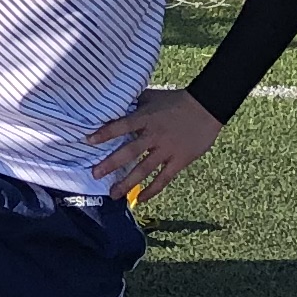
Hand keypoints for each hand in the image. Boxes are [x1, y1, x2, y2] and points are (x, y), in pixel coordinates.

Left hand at [89, 86, 222, 204]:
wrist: (207, 107)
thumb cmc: (177, 100)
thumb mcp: (153, 96)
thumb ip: (134, 102)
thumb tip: (114, 103)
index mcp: (146, 118)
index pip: (121, 126)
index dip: (105, 133)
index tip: (88, 141)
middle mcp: (155, 135)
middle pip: (129, 152)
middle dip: (111, 164)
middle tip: (95, 174)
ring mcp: (167, 150)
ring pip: (144, 170)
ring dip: (128, 183)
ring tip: (113, 194)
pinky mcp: (180, 160)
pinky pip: (164, 178)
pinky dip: (152, 190)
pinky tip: (140, 199)